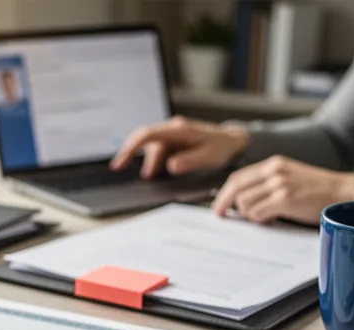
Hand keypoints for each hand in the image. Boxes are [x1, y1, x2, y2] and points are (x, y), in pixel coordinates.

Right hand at [111, 116, 249, 178]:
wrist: (233, 141)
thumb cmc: (222, 147)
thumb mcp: (209, 157)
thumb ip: (190, 161)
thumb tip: (171, 166)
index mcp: (178, 130)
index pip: (148, 135)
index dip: (131, 147)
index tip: (120, 162)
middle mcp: (172, 129)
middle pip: (145, 141)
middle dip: (132, 154)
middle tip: (119, 168)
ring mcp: (172, 134)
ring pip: (152, 148)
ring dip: (149, 162)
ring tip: (150, 176)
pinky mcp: (173, 141)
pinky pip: (159, 150)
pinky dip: (155, 162)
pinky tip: (157, 171)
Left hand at [211, 155, 353, 223]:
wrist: (343, 192)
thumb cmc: (319, 190)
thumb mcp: (290, 177)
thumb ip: (269, 183)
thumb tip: (244, 200)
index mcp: (274, 164)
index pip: (239, 176)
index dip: (225, 192)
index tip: (220, 205)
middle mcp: (274, 171)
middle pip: (236, 188)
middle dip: (225, 203)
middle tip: (222, 215)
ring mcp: (279, 184)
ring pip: (245, 203)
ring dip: (249, 214)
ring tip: (263, 217)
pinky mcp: (285, 199)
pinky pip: (257, 213)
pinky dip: (259, 219)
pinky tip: (271, 219)